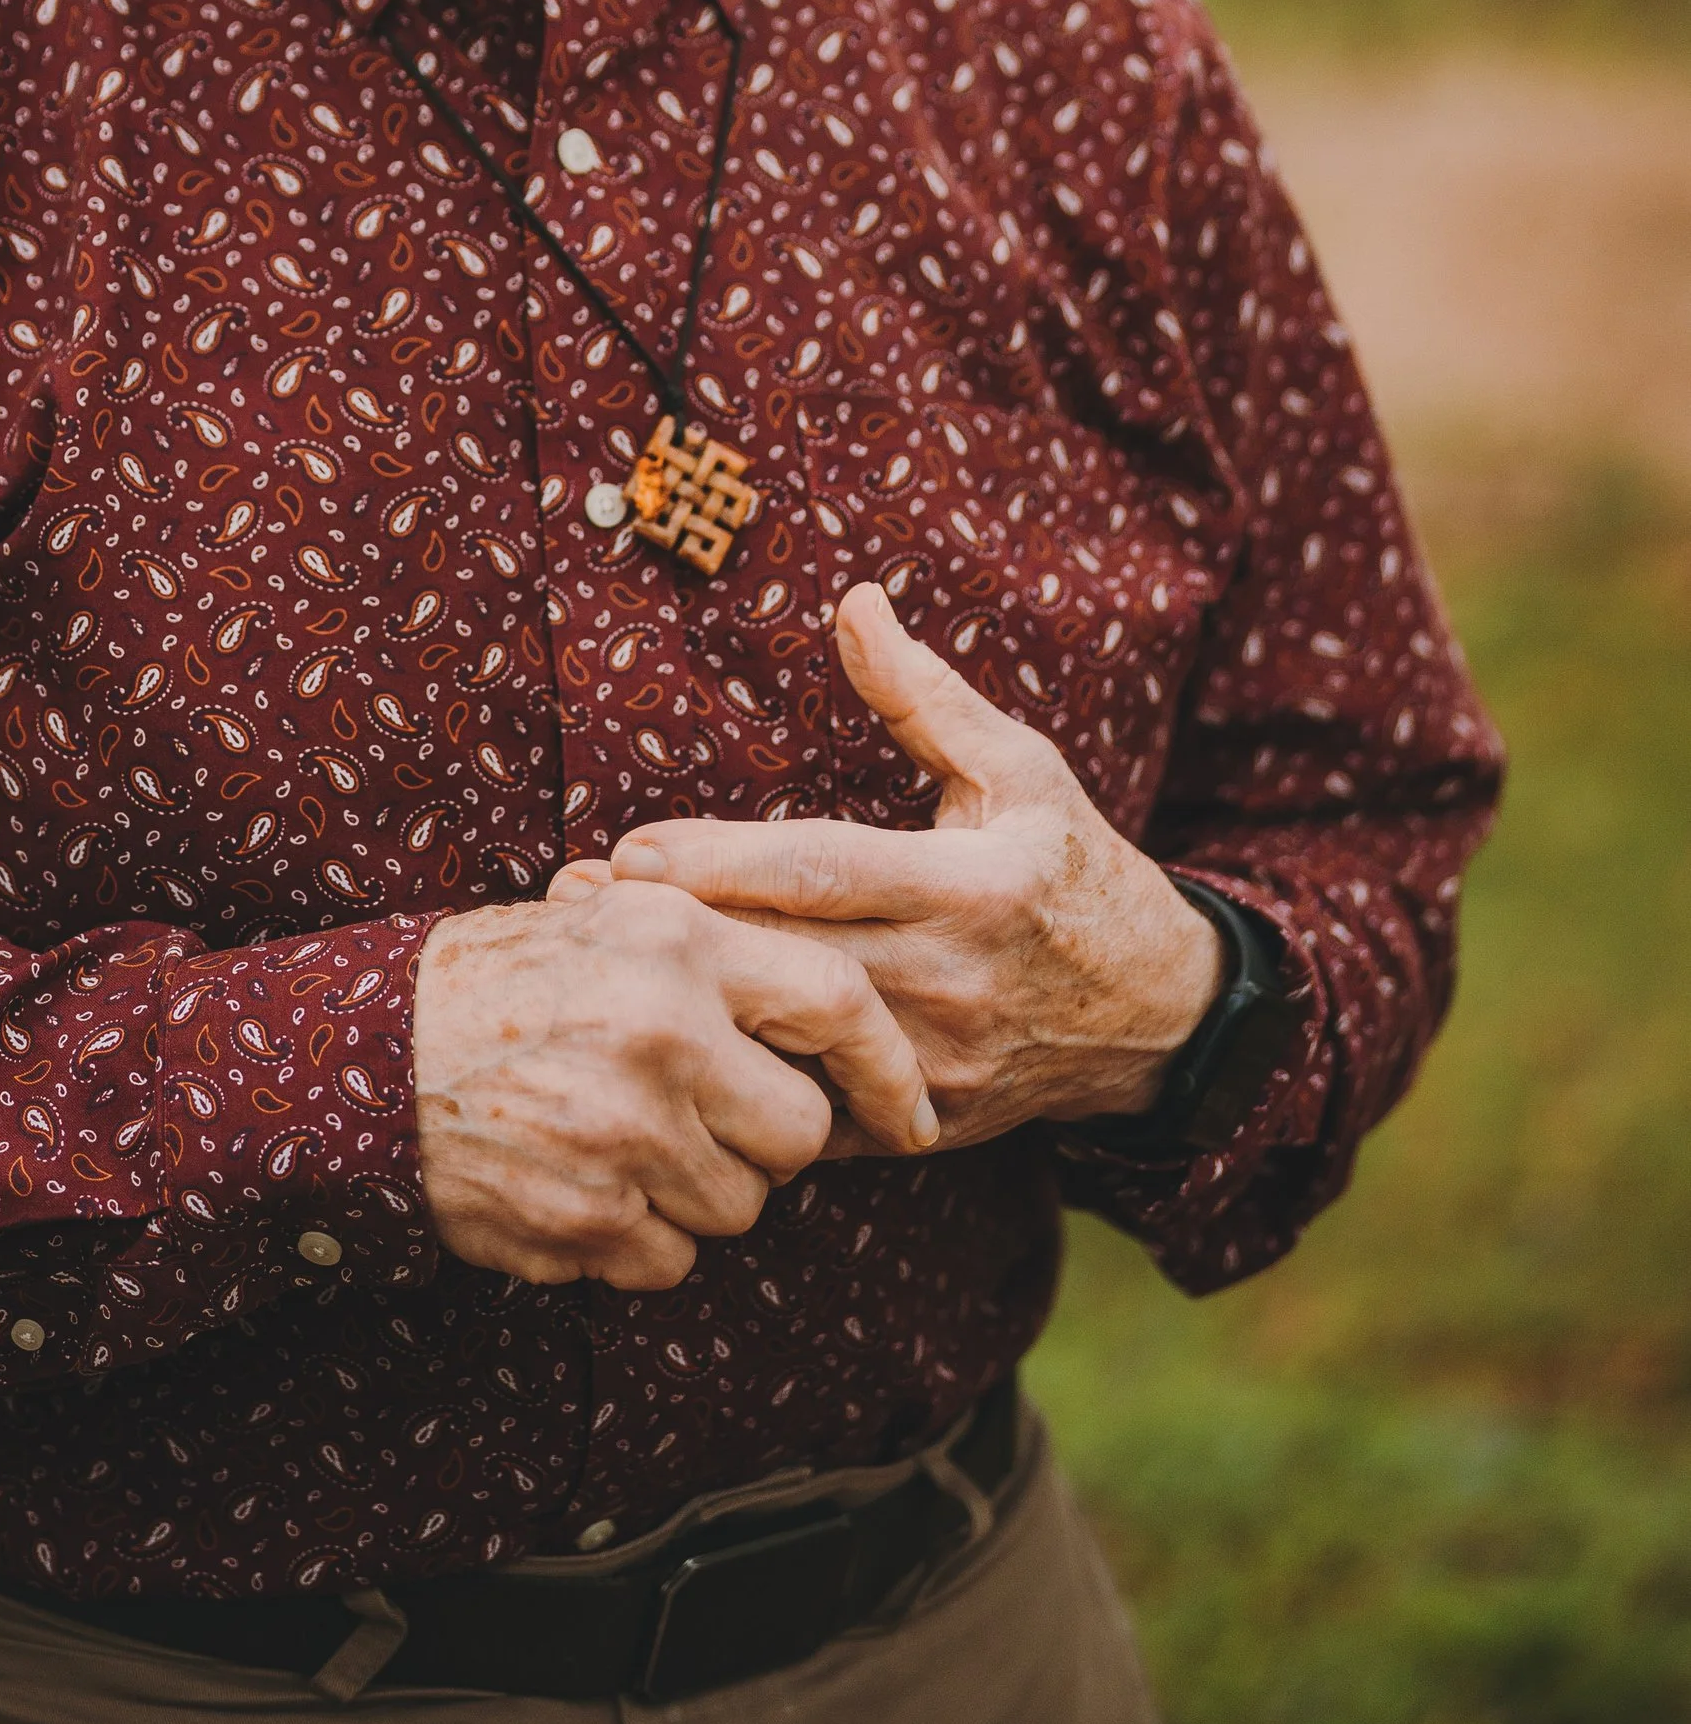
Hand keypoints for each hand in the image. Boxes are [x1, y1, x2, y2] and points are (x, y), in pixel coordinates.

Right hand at [412, 873, 936, 1291]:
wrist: (362, 1060)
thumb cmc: (501, 981)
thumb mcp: (609, 918)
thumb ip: (721, 947)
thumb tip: (849, 1004)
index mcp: (677, 937)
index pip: (839, 997)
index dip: (890, 1064)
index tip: (915, 1111)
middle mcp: (664, 1030)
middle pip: (802, 1131)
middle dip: (767, 1139)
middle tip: (702, 1113)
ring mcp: (626, 1132)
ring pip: (743, 1205)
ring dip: (701, 1190)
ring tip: (624, 1138)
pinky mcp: (590, 1219)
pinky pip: (674, 1259)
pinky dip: (641, 1238)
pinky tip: (585, 1184)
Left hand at [604, 584, 1224, 1151]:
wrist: (1157, 1015)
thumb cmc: (1072, 865)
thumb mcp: (1018, 767)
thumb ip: (923, 695)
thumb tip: (853, 598)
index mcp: (973, 887)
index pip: (826, 872)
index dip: (723, 862)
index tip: (631, 850)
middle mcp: (950, 981)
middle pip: (786, 956)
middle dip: (676, 930)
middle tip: (566, 902)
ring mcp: (931, 1066)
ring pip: (789, 1039)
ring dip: (690, 1004)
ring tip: (590, 968)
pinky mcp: (917, 1124)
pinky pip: (811, 1108)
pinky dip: (738, 1078)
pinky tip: (664, 1046)